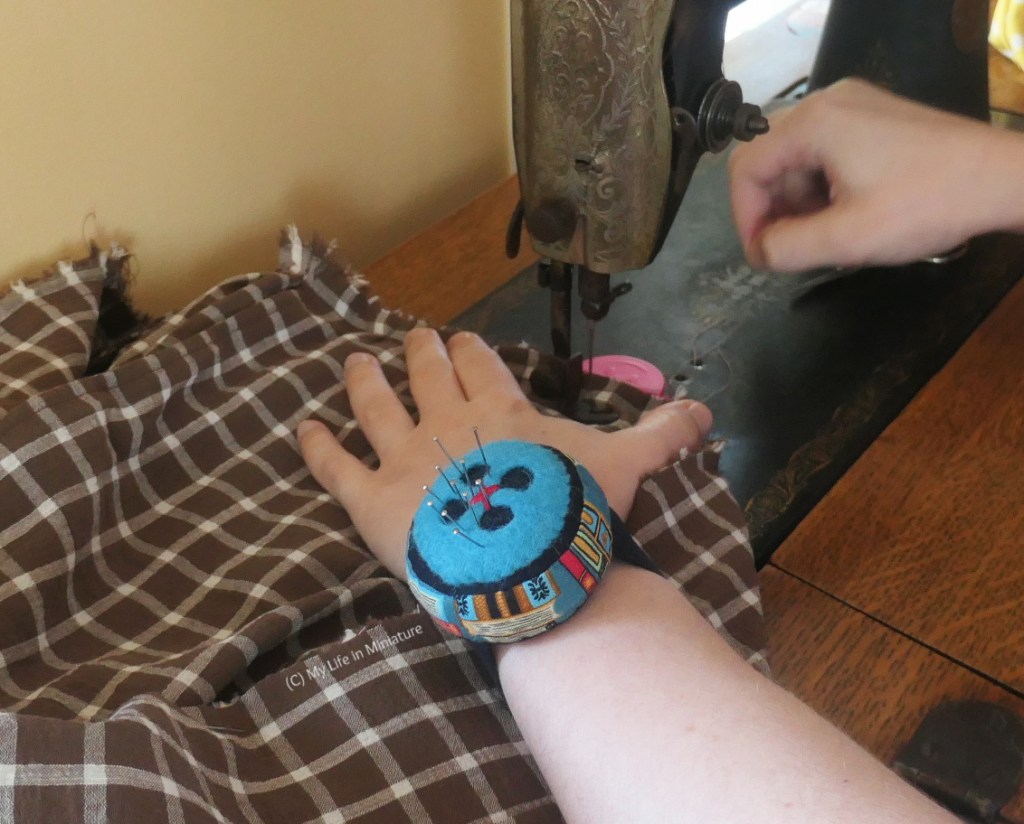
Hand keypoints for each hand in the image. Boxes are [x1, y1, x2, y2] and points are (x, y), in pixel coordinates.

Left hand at [297, 328, 711, 579]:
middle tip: (412, 337)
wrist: (524, 560)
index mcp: (501, 411)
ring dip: (365, 382)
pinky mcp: (372, 499)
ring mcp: (404, 457)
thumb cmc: (571, 509)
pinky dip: (318, 447)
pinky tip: (303, 428)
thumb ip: (660, 436)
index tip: (462, 338)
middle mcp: (446, 422)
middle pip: (428, 376)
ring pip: (376, 407)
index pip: (484, 369)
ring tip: (354, 361)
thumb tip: (705, 412)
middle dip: (421, 354)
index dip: (473, 352)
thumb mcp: (625, 465)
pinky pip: (336, 467)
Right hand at [729, 78, 1023, 271]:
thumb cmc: (928, 203)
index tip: (763, 254)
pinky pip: (825, 152)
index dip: (744, 217)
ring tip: (830, 233)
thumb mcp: (847, 239)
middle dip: (774, 210)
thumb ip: (786, 249)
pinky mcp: (873, 118)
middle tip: (797, 247)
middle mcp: (828, 103)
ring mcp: (853, 106)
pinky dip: (824, 187)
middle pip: (770, 161)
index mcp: (814, 123)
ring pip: (797, 159)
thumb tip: (760, 252)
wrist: (1002, 180)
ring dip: (800, 202)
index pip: (746, 168)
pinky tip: (848, 213)